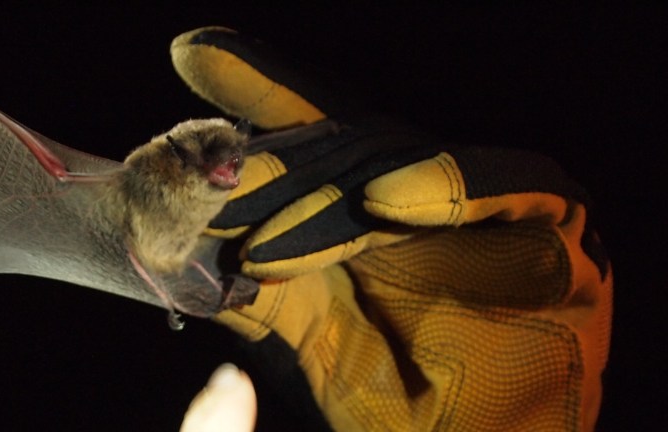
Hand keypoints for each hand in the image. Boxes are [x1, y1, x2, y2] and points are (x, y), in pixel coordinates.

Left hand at [177, 27, 611, 430]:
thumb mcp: (313, 335)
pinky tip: (386, 199)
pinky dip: (443, 188)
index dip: (258, 95)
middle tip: (211, 162)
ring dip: (333, 184)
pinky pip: (502, 186)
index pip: (310, 145)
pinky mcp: (554, 217)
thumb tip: (185, 253)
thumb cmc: (400, 401)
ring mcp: (486, 200)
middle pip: (347, 146)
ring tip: (261, 207)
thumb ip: (257, 291)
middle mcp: (421, 193)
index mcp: (369, 213)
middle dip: (277, 154)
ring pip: (407, 160)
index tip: (193, 56)